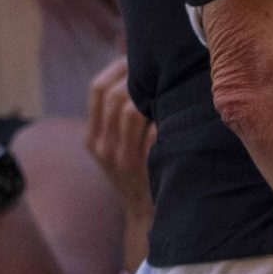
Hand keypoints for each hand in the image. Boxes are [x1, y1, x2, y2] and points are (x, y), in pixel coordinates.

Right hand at [84, 56, 154, 228]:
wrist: (145, 215)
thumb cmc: (137, 174)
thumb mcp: (117, 148)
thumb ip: (118, 118)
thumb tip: (134, 71)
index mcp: (94, 139)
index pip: (96, 90)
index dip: (117, 68)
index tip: (137, 57)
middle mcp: (103, 147)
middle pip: (114, 96)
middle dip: (138, 76)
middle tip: (161, 66)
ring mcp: (122, 158)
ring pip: (132, 110)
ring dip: (154, 93)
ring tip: (171, 84)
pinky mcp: (144, 166)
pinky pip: (154, 131)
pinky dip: (166, 115)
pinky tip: (179, 107)